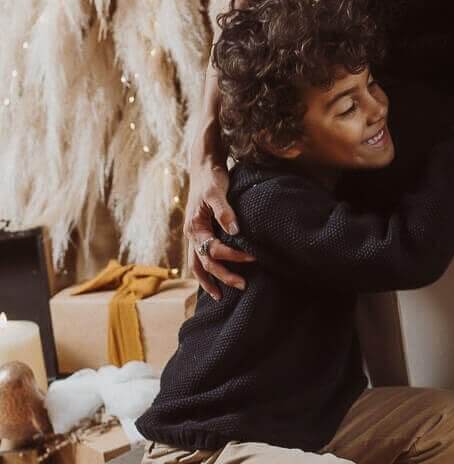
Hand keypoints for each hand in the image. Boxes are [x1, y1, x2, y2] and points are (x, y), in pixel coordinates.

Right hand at [184, 156, 254, 300]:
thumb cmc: (210, 178)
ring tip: (219, 296)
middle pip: (203, 264)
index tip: (252, 257)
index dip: (232, 255)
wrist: (203, 166)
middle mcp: (192, 235)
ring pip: (197, 265)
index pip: (213, 249)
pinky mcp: (201, 233)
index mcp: (194, 227)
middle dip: (221, 277)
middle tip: (242, 286)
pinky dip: (207, 270)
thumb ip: (224, 211)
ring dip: (208, 281)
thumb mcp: (216, 192)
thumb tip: (235, 230)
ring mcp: (195, 235)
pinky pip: (200, 257)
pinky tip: (216, 278)